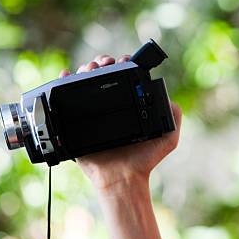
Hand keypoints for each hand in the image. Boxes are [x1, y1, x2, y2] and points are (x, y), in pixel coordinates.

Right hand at [59, 54, 181, 190]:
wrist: (123, 178)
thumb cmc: (145, 160)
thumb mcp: (168, 137)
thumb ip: (174, 116)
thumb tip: (169, 97)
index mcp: (129, 106)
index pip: (124, 77)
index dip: (124, 64)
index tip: (125, 61)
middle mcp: (110, 107)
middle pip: (102, 75)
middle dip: (101, 63)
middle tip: (104, 64)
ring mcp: (92, 114)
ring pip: (84, 83)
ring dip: (85, 70)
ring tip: (88, 68)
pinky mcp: (76, 124)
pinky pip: (65, 100)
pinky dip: (63, 81)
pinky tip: (66, 73)